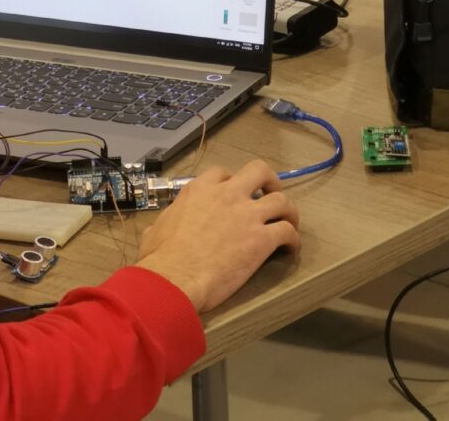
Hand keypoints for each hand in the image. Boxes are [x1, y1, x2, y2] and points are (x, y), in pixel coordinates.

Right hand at [134, 161, 299, 314]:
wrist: (175, 277)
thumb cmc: (161, 256)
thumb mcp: (155, 230)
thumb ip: (164, 223)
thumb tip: (156, 231)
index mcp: (199, 190)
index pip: (223, 173)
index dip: (233, 183)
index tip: (235, 195)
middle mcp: (227, 194)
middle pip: (259, 171)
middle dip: (269, 182)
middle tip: (270, 196)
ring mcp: (246, 215)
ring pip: (281, 199)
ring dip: (288, 210)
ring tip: (289, 222)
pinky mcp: (261, 239)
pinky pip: (287, 231)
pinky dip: (292, 239)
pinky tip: (289, 248)